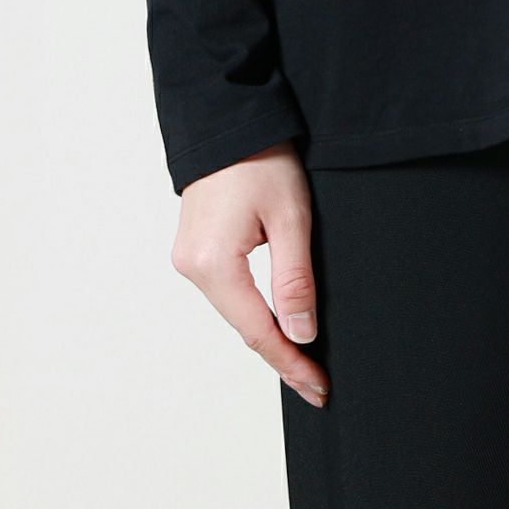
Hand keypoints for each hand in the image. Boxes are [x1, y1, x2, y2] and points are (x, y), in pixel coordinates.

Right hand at [171, 142, 328, 408]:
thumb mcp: (291, 217)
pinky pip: (228, 291)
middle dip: (282, 354)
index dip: (291, 363)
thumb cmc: (262, 159)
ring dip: (268, 333)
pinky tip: (277, 321)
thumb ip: (295, 279)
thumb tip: (300, 334)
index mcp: (213, 263)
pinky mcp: (195, 247)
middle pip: (243, 326)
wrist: (229, 119)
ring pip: (235, 310)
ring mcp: (189, 257)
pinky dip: (254, 309)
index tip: (319, 388)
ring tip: (304, 360)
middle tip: (317, 384)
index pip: (258, 331)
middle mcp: (192, 267)